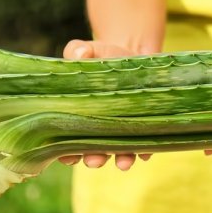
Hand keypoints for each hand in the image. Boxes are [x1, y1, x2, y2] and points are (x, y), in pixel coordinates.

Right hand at [58, 39, 151, 170]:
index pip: (66, 141)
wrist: (133, 56)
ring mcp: (122, 131)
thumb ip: (77, 50)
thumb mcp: (88, 50)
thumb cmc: (102, 56)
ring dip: (121, 159)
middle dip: (93, 158)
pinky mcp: (144, 127)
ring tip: (122, 162)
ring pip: (120, 153)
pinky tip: (145, 152)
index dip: (64, 152)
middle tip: (93, 160)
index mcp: (77, 118)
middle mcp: (98, 131)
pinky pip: (146, 144)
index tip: (65, 156)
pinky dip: (146, 150)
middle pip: (93, 152)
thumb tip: (79, 54)